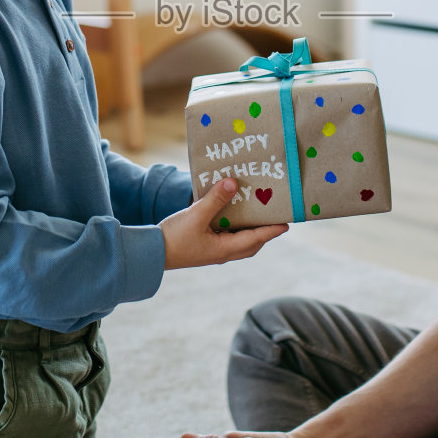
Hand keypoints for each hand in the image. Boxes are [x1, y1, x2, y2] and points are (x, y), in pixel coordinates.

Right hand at [161, 179, 286, 269]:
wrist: (150, 254)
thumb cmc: (174, 238)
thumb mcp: (195, 216)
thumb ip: (214, 200)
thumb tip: (233, 183)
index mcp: (225, 249)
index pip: (256, 238)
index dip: (272, 230)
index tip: (287, 223)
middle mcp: (222, 253)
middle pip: (251, 244)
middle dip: (264, 233)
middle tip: (274, 218)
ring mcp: (213, 252)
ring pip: (239, 242)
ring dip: (249, 230)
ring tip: (255, 213)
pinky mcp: (204, 247)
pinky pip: (227, 238)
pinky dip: (234, 228)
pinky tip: (229, 214)